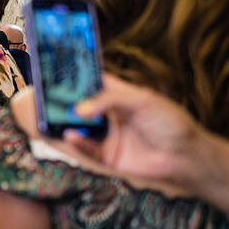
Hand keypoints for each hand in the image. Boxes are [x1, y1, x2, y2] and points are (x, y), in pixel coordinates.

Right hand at [60, 75, 203, 194]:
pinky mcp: (107, 156)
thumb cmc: (170, 122)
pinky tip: (70, 135)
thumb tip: (79, 109)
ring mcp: (107, 136)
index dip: (76, 78)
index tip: (55, 72)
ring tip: (46, 118)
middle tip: (42, 98)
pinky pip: (86, 150)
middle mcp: (109, 116)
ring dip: (63, 125)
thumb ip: (110, 101)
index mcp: (119, 97)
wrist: (185, 155)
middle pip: (80, 107)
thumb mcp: (143, 101)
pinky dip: (77, 143)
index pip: (93, 83)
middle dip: (62, 103)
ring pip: (79, 129)